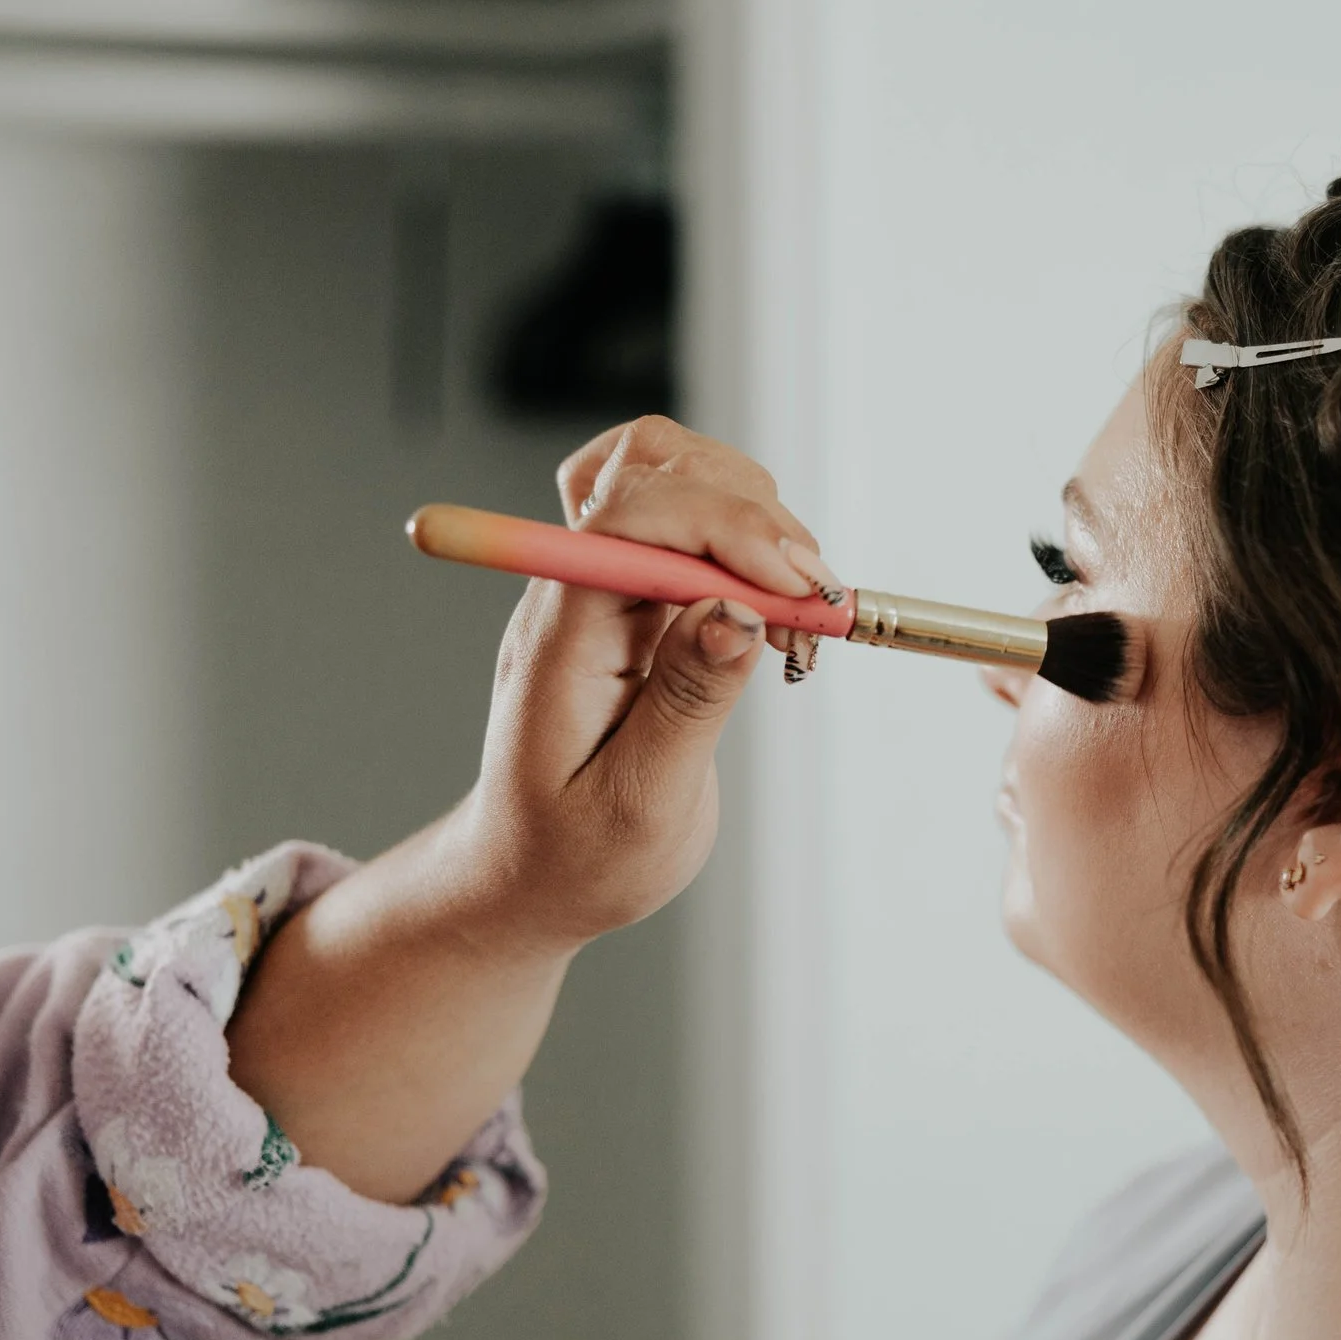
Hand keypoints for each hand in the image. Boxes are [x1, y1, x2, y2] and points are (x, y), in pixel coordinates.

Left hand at [442, 414, 837, 947]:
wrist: (529, 875)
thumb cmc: (573, 855)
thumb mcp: (639, 803)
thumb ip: (686, 702)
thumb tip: (733, 610)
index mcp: (560, 637)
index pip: (631, 519)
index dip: (724, 528)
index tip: (798, 587)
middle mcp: (574, 591)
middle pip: (652, 464)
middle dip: (750, 512)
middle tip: (812, 602)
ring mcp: (604, 585)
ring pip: (678, 475)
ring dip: (758, 522)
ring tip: (801, 613)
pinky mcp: (636, 597)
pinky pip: (693, 523)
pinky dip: (751, 543)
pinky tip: (779, 607)